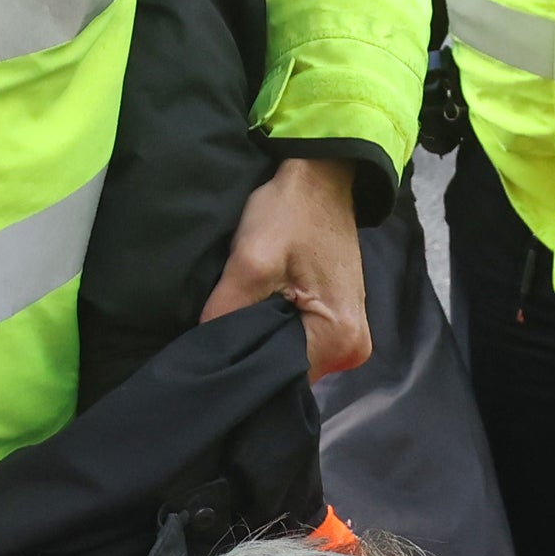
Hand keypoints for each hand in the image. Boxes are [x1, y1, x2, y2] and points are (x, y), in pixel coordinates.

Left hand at [208, 153, 371, 375]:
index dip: (241, 365)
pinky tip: (255, 312)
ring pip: (289, 356)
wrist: (321, 176)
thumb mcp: (250, 261)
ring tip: (236, 318)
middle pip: (286, 370)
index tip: (212, 353)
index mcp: (340, 340)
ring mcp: (349, 336)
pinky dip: (274, 329)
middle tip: (220, 330)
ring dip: (261, 340)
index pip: (278, 378)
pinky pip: (299, 340)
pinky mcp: (338, 321)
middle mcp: (353, 348)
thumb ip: (224, 313)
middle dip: (251, 353)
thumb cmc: (290, 213)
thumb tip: (201, 354)